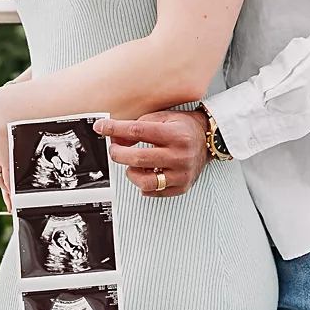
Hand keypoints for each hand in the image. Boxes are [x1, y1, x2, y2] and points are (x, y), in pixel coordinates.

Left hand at [93, 110, 209, 196]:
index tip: (102, 128)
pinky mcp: (181, 186)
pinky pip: (154, 191)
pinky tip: (147, 172)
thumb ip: (138, 126)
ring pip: (145, 181)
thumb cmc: (184, 128)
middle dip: (118, 153)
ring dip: (131, 172)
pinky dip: (144, 183)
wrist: (208, 140)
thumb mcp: (163, 118)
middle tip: (115, 150)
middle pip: (138, 158)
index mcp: (175, 134)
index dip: (115, 130)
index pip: (138, 131)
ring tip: (133, 165)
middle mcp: (180, 155)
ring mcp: (181, 173)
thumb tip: (116, 139)